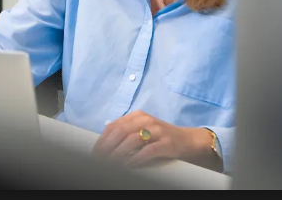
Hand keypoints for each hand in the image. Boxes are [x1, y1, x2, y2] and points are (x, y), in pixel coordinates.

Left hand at [92, 111, 218, 170]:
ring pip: (132, 140)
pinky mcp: (166, 142)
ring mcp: (156, 130)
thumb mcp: (142, 130)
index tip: (95, 153)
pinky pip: (148, 150)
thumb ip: (126, 133)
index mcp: (136, 115)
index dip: (102, 140)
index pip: (114, 126)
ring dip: (119, 154)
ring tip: (111, 164)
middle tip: (100, 160)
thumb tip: (104, 146)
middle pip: (120, 132)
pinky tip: (129, 165)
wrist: (187, 140)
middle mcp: (145, 119)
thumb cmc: (160, 137)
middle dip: (107, 148)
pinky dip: (136, 158)